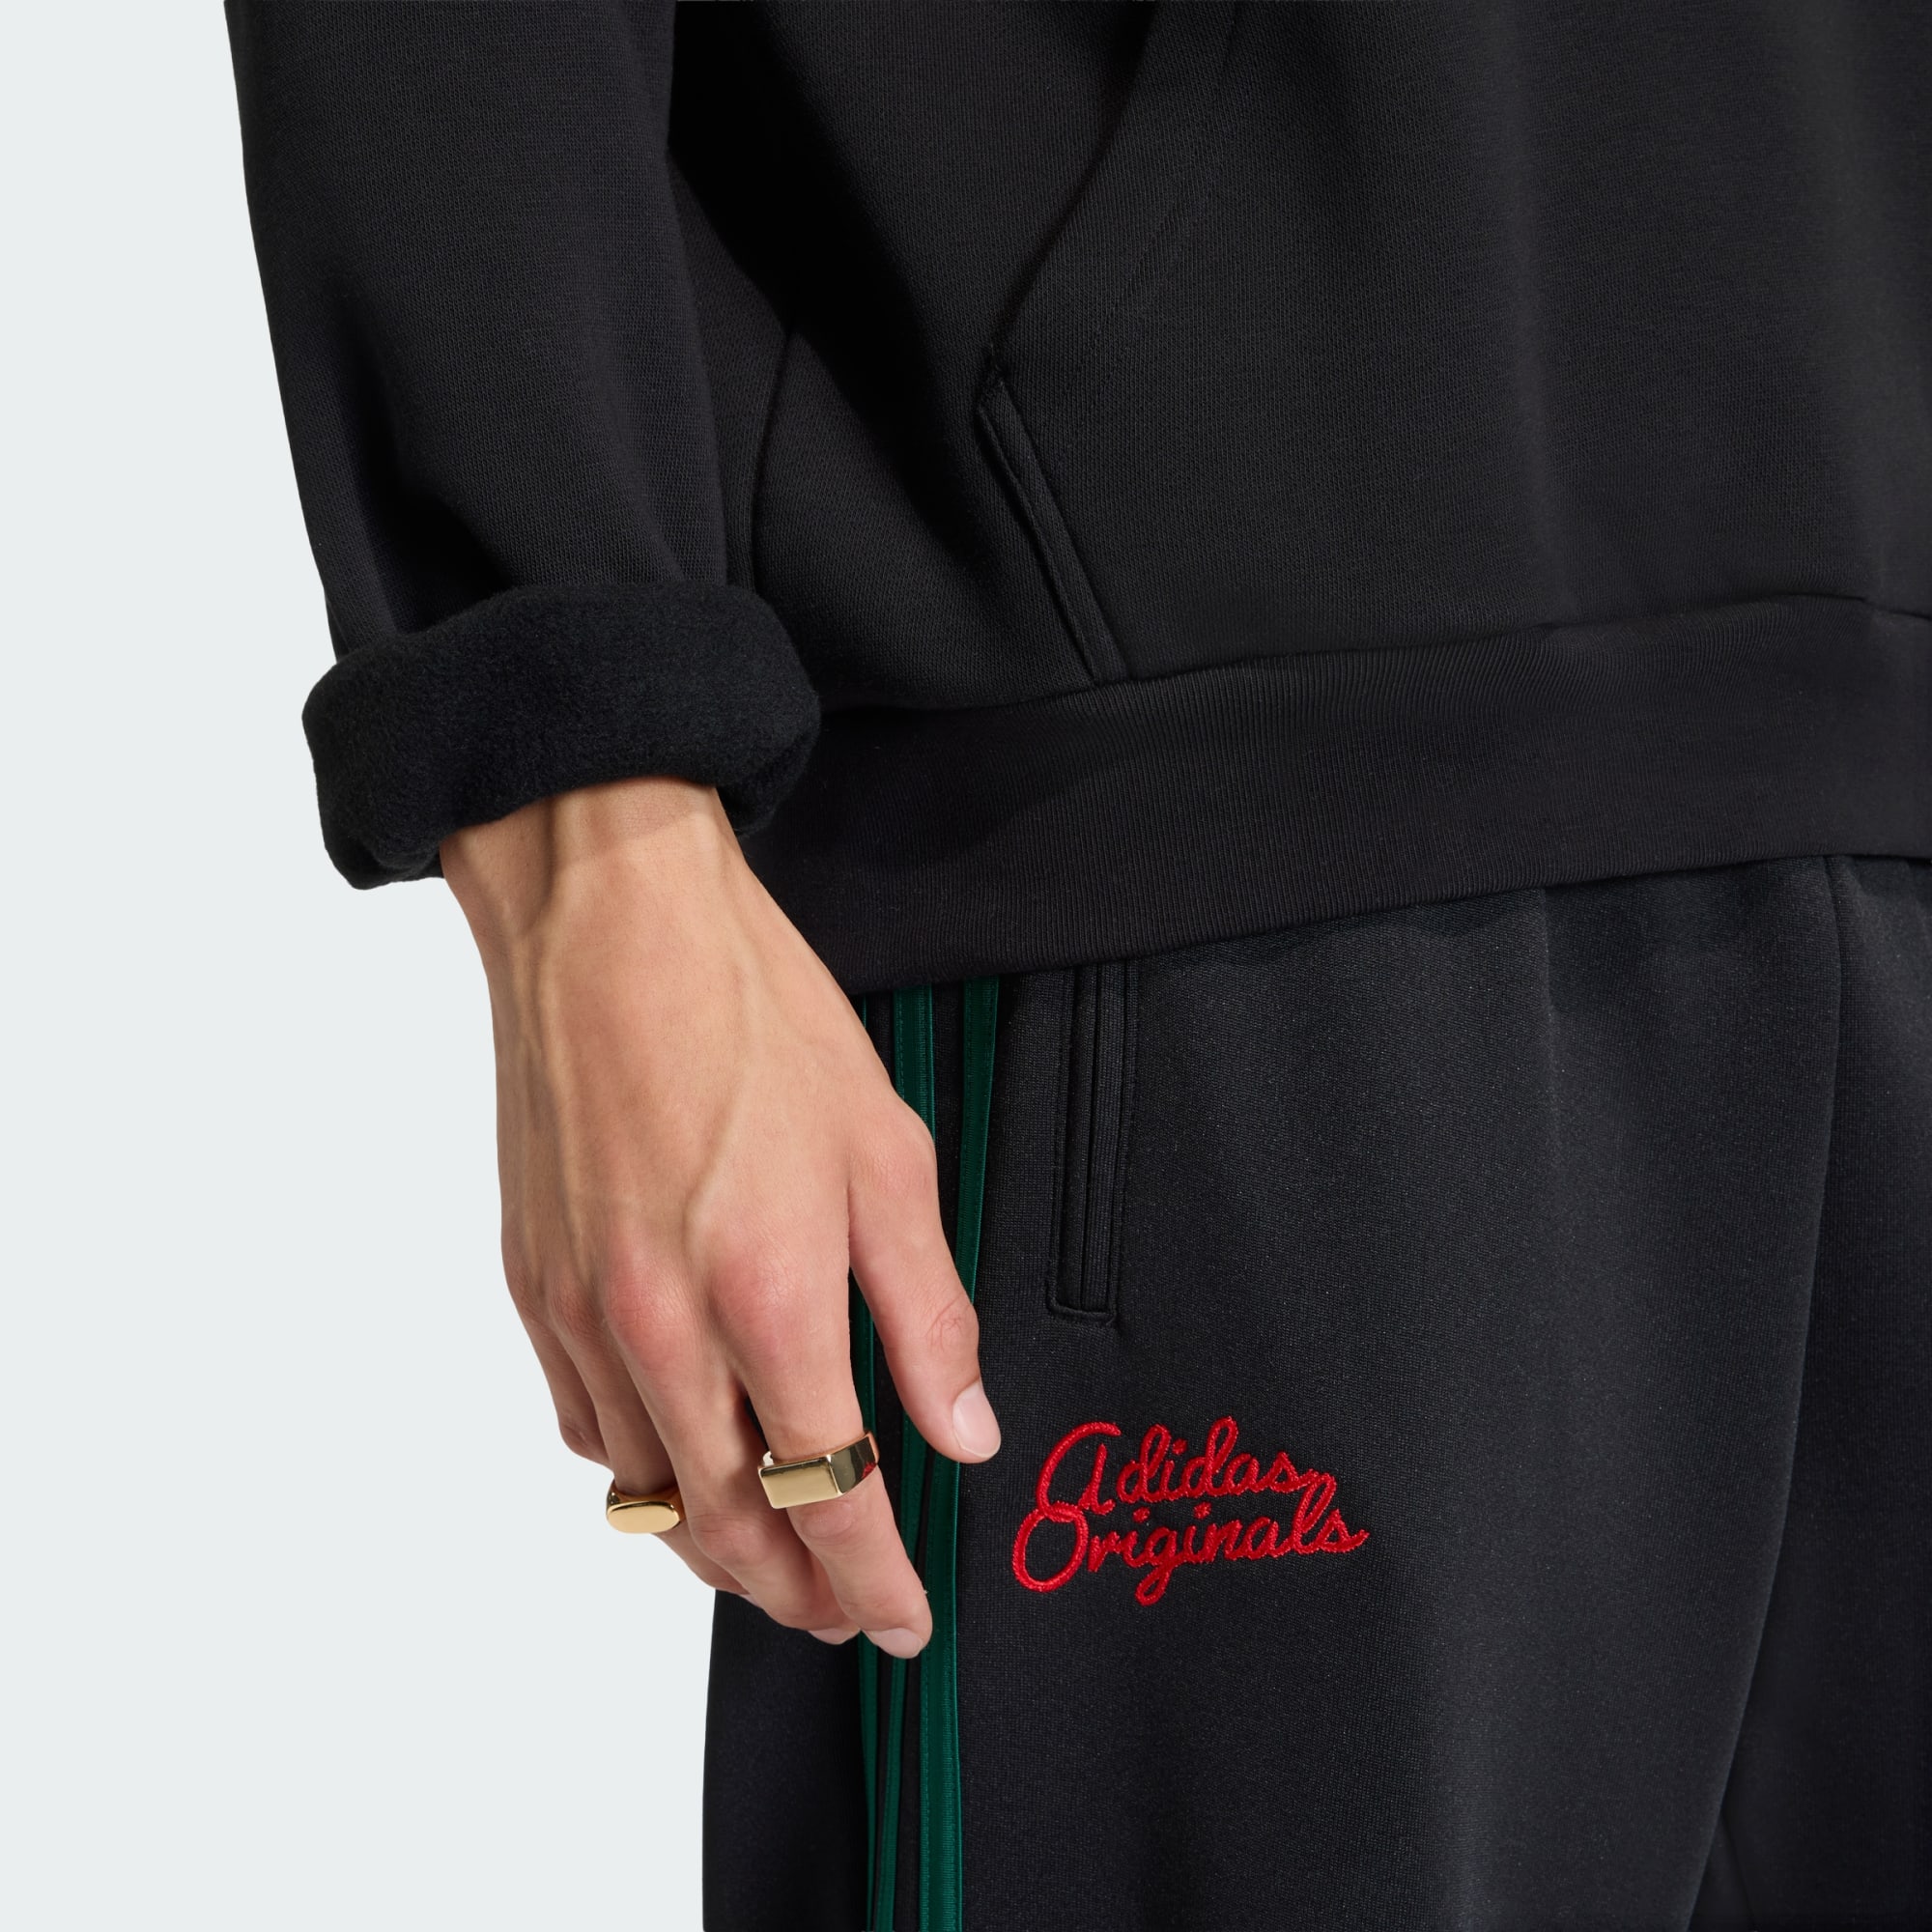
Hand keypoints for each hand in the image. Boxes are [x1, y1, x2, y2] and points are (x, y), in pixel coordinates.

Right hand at [440, 776, 999, 1654]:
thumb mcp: (887, 1154)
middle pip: (728, 1526)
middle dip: (794, 1594)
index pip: (831, 1497)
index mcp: (767, 1299)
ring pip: (646, 1493)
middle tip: (843, 1614)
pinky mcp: (532, 1287)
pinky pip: (584, 1426)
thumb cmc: (754, 1016)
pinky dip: (640, 1470)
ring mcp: (583, 1316)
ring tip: (771, 1558)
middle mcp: (661, 1331)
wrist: (608, 927)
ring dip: (715, 1547)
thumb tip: (962, 1432)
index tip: (904, 1621)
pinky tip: (679, 1455)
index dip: (875, 1579)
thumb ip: (927, 1313)